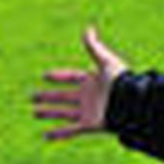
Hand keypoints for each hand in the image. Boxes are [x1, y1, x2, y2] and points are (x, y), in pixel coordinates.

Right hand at [32, 26, 128, 140]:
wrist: (131, 102)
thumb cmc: (121, 81)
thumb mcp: (106, 61)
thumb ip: (94, 47)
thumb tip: (88, 28)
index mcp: (92, 81)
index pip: (72, 77)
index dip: (59, 76)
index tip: (45, 76)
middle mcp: (88, 97)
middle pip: (64, 97)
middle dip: (48, 97)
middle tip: (32, 97)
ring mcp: (88, 111)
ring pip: (64, 113)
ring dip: (49, 113)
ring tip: (34, 113)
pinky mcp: (90, 125)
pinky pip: (71, 130)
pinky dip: (59, 134)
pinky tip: (46, 136)